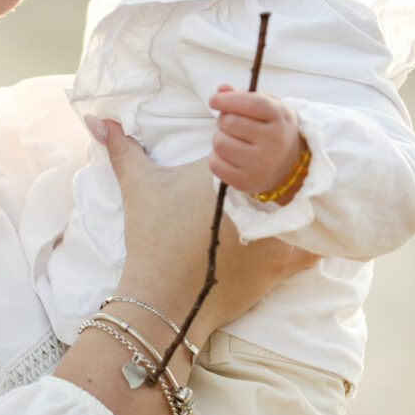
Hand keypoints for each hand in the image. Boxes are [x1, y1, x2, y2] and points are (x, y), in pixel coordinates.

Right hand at [98, 126, 313, 344]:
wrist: (165, 296)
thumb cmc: (153, 237)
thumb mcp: (138, 186)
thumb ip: (122, 147)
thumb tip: (98, 119)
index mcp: (228, 168)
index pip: (250, 138)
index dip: (248, 138)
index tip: (244, 140)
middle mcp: (258, 193)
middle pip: (282, 166)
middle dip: (278, 165)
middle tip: (268, 170)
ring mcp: (276, 229)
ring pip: (304, 202)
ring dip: (301, 198)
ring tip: (291, 197)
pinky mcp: (285, 261)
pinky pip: (315, 244)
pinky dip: (316, 237)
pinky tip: (313, 231)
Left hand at [209, 86, 301, 197]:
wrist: (290, 167)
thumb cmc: (273, 130)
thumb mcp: (269, 107)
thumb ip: (245, 95)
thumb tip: (221, 89)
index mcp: (281, 118)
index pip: (250, 104)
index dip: (227, 99)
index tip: (214, 100)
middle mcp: (274, 142)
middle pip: (229, 122)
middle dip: (224, 120)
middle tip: (232, 124)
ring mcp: (261, 164)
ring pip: (219, 143)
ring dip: (220, 138)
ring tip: (232, 140)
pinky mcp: (247, 182)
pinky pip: (215, 164)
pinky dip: (216, 158)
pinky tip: (230, 156)